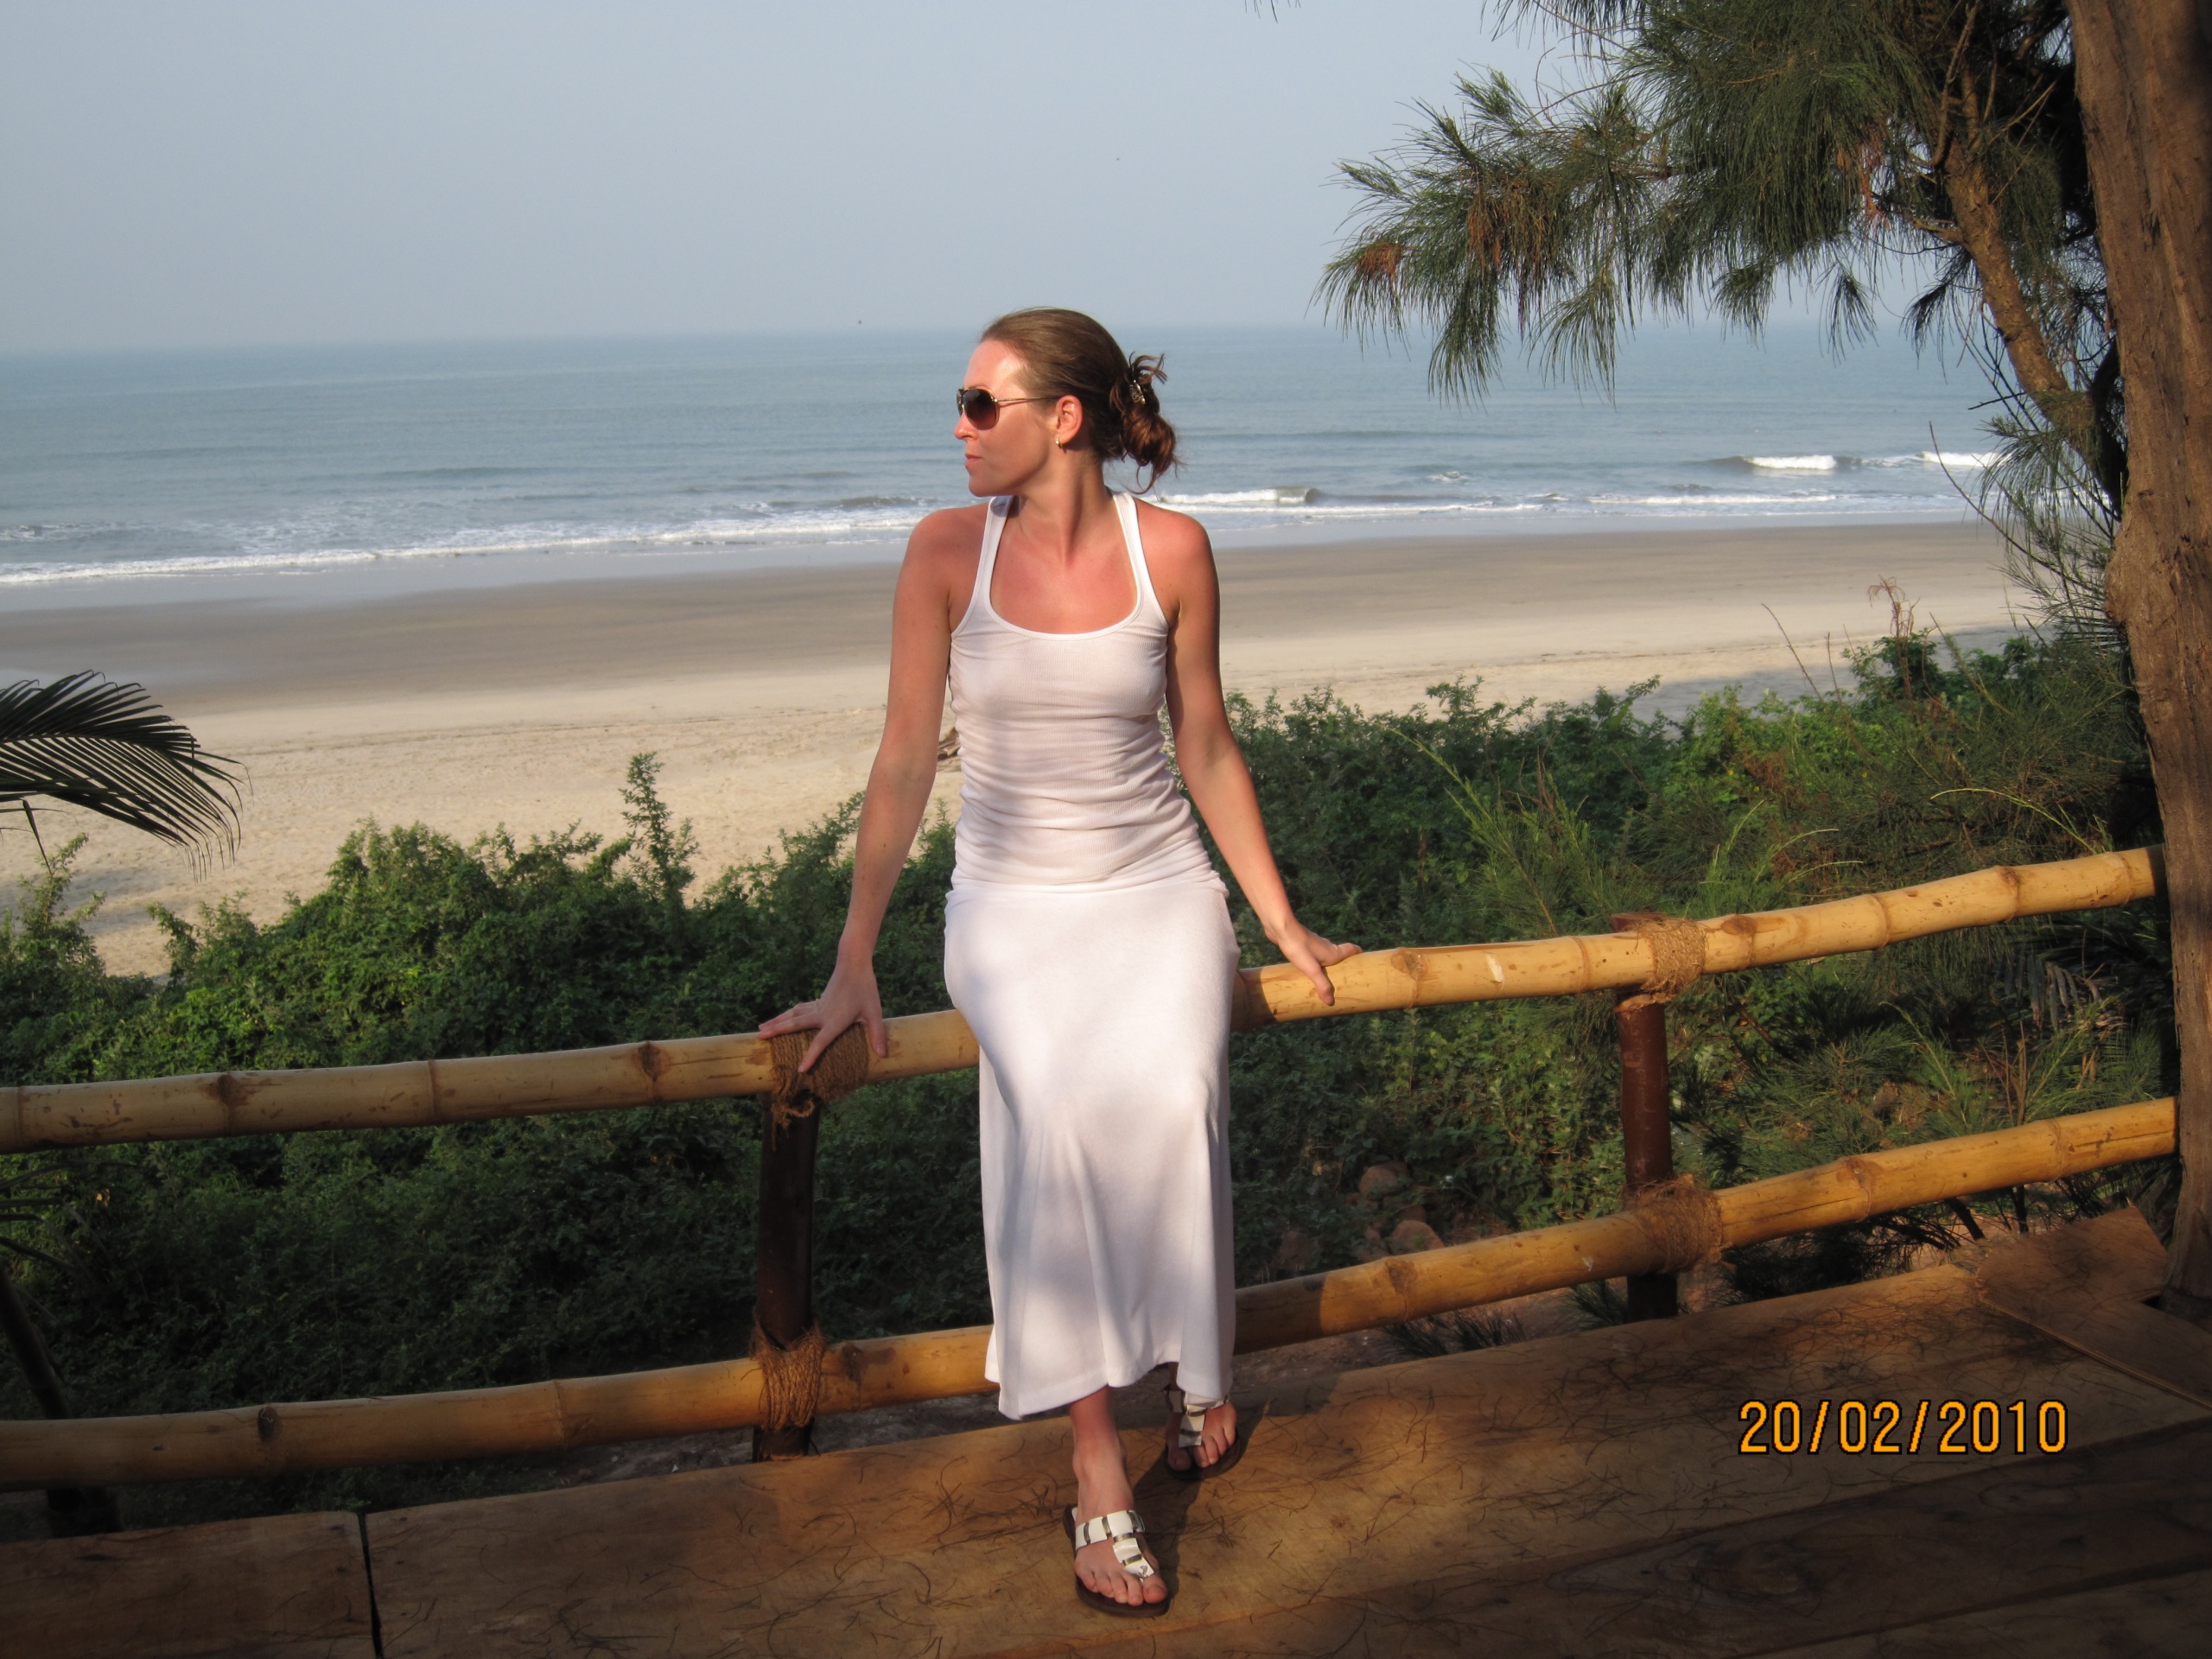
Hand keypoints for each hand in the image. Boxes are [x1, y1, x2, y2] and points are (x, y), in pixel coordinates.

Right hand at [758, 954, 887, 1071]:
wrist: (854, 964)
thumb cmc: (865, 989)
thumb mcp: (874, 1012)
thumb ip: (877, 1034)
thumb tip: (883, 1054)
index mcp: (834, 1020)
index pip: (820, 1042)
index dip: (810, 1056)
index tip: (799, 1069)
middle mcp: (821, 1014)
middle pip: (794, 1024)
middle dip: (776, 1031)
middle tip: (759, 1037)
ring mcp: (817, 1006)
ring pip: (792, 1015)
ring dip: (776, 1022)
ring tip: (760, 1029)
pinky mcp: (818, 1001)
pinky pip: (798, 1010)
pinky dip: (787, 1015)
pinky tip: (780, 1018)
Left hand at [1266, 918, 1359, 1004]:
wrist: (1282, 928)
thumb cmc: (1299, 948)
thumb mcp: (1311, 969)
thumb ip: (1322, 984)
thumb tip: (1330, 1001)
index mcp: (1333, 952)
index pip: (1351, 949)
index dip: (1358, 953)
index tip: (1363, 960)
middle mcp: (1326, 946)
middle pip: (1340, 953)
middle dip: (1343, 963)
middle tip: (1344, 976)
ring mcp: (1315, 943)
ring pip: (1326, 953)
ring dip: (1328, 962)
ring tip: (1325, 975)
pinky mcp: (1303, 943)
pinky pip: (1313, 953)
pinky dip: (1315, 960)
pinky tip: (1307, 967)